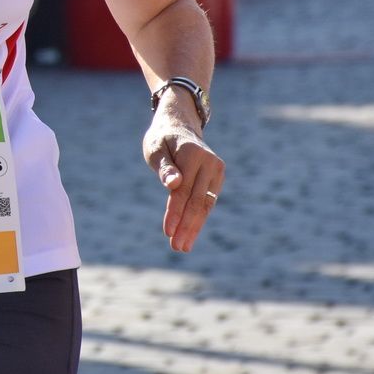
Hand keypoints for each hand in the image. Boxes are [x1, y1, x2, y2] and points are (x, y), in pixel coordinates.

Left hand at [142, 105, 222, 252]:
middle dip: (186, 226)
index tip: (168, 232)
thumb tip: (173, 184)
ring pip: (206, 204)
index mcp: (193, 155)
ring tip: (183, 246)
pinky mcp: (217, 177)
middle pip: (197, 201)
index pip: (184, 191)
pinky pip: (208, 201)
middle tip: (177, 247)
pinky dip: (199, 218)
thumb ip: (165, 168)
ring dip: (194, 227)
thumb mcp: (156, 149)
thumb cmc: (161, 139)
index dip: (176, 213)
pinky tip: (190, 233)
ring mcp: (217, 170)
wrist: (178, 126)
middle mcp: (210, 163)